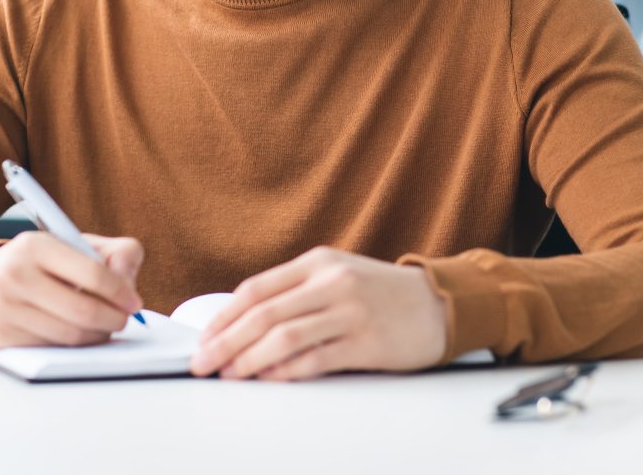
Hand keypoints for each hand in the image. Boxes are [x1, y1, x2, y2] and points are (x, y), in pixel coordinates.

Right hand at [0, 231, 143, 349]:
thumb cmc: (31, 264)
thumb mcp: (67, 244)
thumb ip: (110, 253)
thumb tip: (129, 283)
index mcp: (36, 245)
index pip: (92, 272)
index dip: (120, 291)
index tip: (134, 302)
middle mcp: (16, 275)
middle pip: (83, 310)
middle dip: (113, 319)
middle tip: (123, 320)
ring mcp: (4, 308)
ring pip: (68, 335)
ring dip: (96, 336)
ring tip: (103, 328)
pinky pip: (49, 348)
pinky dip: (71, 346)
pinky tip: (76, 335)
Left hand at [190, 247, 447, 381]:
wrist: (439, 302)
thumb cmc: (381, 291)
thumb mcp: (336, 273)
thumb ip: (296, 291)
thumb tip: (245, 321)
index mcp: (317, 262)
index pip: (257, 288)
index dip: (225, 315)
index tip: (204, 337)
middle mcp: (331, 282)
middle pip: (264, 313)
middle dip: (226, 341)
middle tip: (204, 362)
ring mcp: (349, 311)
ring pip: (285, 337)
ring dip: (250, 360)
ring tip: (230, 375)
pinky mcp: (366, 342)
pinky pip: (316, 359)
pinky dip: (287, 372)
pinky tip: (269, 380)